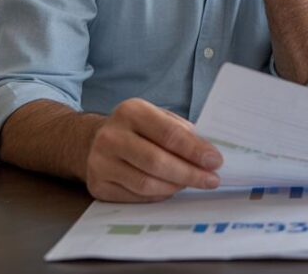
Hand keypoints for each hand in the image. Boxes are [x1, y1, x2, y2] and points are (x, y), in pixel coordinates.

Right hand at [85, 98, 222, 202]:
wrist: (92, 141)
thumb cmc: (136, 129)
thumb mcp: (157, 118)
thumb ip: (182, 132)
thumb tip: (208, 156)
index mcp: (131, 112)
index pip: (169, 134)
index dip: (194, 150)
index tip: (215, 161)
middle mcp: (111, 136)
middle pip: (157, 162)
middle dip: (189, 173)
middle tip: (211, 180)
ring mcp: (100, 163)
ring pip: (146, 183)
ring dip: (175, 186)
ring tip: (191, 183)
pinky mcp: (98, 186)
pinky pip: (136, 197)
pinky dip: (159, 195)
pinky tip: (170, 189)